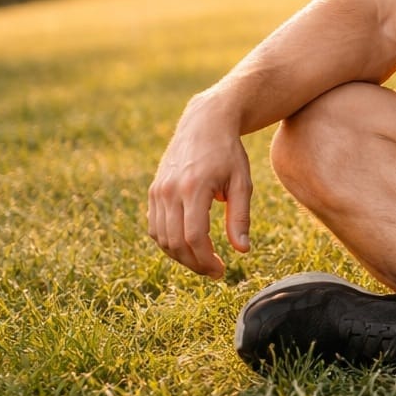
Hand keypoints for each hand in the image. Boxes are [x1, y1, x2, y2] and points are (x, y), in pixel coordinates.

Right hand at [147, 98, 253, 277]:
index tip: (221, 271)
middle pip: (176, 242)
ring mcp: (158, 190)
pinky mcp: (153, 191)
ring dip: (181, 256)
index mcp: (195, 187)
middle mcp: (171, 190)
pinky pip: (155, 227)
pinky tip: (188, 245)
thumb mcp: (242, 182)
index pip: (194, 236)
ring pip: (162, 238)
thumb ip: (240, 217)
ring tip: (203, 260)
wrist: (204, 123)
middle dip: (194, 263)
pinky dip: (168, 242)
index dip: (206, 260)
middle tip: (214, 272)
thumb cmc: (229, 153)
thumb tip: (242, 251)